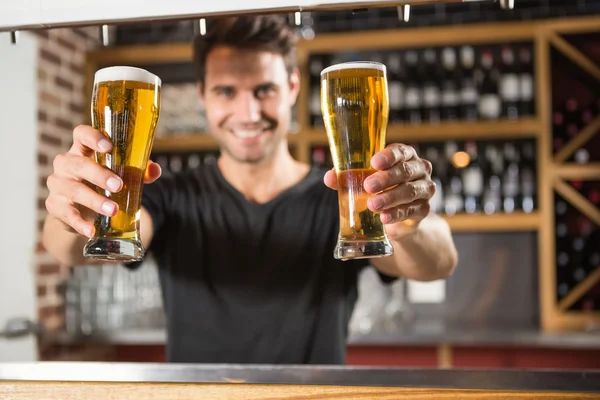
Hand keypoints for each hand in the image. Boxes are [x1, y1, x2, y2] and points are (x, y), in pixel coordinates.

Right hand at [45, 125, 161, 237]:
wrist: (83, 212)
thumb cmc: (103, 184)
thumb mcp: (121, 175)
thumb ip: (139, 171)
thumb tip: (155, 170)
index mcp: (82, 150)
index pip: (81, 134)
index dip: (92, 137)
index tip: (108, 147)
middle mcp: (66, 164)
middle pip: (78, 164)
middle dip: (99, 174)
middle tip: (119, 185)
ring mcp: (58, 184)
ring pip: (73, 189)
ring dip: (94, 200)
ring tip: (113, 209)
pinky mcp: (55, 205)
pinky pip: (66, 214)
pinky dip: (79, 223)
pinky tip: (91, 230)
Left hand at [324, 143, 434, 232]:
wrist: (395, 216)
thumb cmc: (378, 190)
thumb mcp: (362, 181)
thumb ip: (346, 178)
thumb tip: (329, 177)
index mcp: (404, 155)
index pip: (400, 151)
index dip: (388, 156)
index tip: (374, 163)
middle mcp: (419, 169)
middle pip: (405, 171)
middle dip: (385, 179)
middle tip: (368, 186)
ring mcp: (425, 188)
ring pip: (410, 191)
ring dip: (390, 198)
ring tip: (372, 205)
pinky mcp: (424, 208)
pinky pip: (412, 210)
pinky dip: (397, 214)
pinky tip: (384, 218)